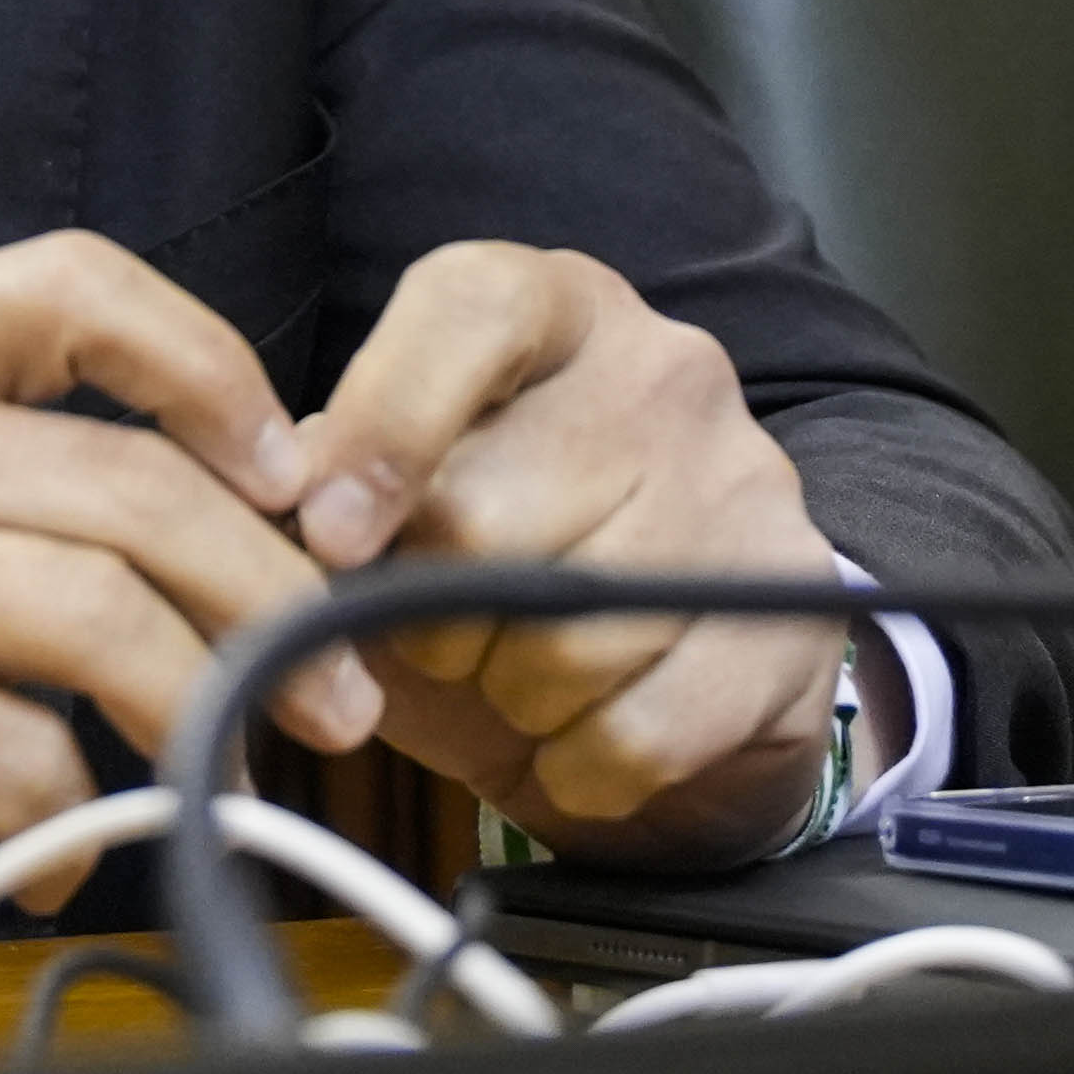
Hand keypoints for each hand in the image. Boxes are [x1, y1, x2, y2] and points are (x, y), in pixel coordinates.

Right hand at [0, 233, 378, 1040]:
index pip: (69, 284)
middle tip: (341, 685)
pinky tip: (60, 858)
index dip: (211, 365)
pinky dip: (77, 828)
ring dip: (209, 714)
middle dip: (273, 595)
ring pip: (102, 618)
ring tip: (233, 773)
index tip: (290, 469)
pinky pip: (22, 761)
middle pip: (132, 485)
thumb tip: (237, 505)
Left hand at [280, 243, 843, 870]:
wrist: (673, 664)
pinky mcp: (791, 605)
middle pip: (486, 511)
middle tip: (437, 638)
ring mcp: (742, 479)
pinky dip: (580, 766)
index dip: (384, 424)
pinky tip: (579, 738)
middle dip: (427, 616)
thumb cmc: (497, 567)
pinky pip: (638, 727)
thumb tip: (282, 511)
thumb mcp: (402, 506)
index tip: (331, 534)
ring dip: (506, 697)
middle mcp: (661, 367)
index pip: (469, 312)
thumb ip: (334, 489)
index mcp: (551, 307)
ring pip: (563, 634)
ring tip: (516, 679)